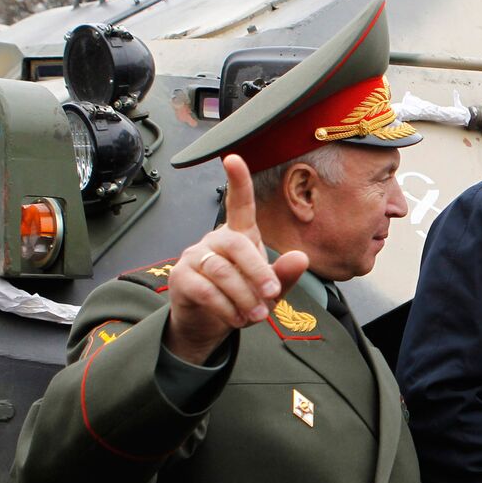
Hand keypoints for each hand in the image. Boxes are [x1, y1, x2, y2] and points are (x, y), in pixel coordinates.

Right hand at [164, 155, 308, 363]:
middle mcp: (214, 240)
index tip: (233, 158)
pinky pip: (205, 290)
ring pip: (221, 271)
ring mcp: (194, 256)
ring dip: (243, 296)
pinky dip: (226, 307)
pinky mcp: (181, 277)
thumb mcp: (269, 291)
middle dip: (258, 271)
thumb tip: (301, 257)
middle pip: (236, 245)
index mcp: (239, 236)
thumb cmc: (242, 299)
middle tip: (272, 295)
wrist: (207, 324)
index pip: (239, 204)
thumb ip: (285, 275)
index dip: (238, 182)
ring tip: (257, 314)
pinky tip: (236, 319)